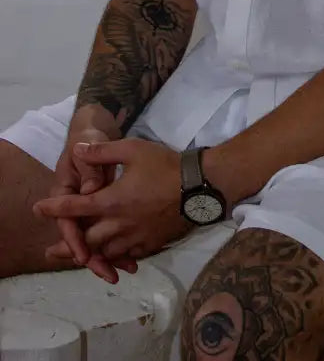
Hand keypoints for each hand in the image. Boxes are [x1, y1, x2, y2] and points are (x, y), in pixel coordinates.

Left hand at [34, 139, 192, 279]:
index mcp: (112, 201)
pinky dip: (115, 257)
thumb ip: (103, 151)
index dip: (55, 208)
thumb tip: (78, 149)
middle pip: (86, 242)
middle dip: (67, 246)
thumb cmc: (165, 165)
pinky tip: (113, 255)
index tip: (39, 209)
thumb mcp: (133, 149)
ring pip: (106, 252)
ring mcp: (136, 237)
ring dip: (90, 255)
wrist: (199, 186)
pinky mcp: (151, 244)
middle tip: (52, 251)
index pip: (75, 208)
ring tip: (80, 258)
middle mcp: (119, 224)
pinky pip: (127, 255)